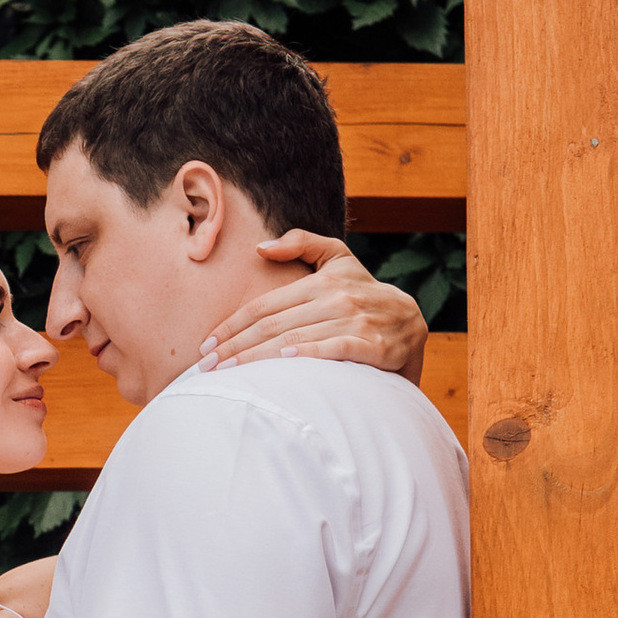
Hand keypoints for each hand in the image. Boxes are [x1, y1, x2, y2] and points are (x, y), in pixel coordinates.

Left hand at [203, 232, 427, 385]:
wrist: (411, 323)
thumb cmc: (364, 292)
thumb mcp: (339, 259)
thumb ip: (303, 243)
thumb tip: (261, 246)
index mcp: (321, 281)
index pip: (265, 305)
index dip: (232, 324)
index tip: (206, 343)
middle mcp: (336, 299)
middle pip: (273, 325)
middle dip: (235, 347)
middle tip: (205, 366)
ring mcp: (355, 321)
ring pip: (296, 340)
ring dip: (258, 358)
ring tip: (229, 374)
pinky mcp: (374, 345)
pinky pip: (336, 348)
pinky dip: (311, 354)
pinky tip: (285, 362)